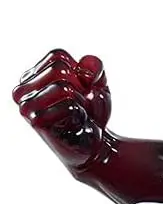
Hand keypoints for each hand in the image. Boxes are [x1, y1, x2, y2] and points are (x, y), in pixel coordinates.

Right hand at [13, 49, 111, 169]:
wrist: (93, 147)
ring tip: (78, 115)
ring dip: (81, 102)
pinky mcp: (36, 121)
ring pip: (63, 86)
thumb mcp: (99, 86)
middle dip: (81, 88)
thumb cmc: (92, 113)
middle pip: (59, 68)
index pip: (58, 56)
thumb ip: (96, 69)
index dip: (80, 73)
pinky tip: (75, 125)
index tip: (81, 92)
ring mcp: (26, 105)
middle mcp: (23, 88)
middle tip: (80, 106)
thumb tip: (89, 65)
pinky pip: (69, 105)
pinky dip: (81, 115)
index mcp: (33, 75)